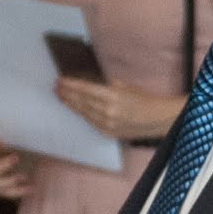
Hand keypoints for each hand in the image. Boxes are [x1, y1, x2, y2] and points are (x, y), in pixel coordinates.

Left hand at [54, 78, 182, 145]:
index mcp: (112, 96)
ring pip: (83, 112)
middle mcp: (107, 111)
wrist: (156, 119)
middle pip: (81, 101)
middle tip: (56, 88)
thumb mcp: (124, 86)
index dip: (71, 85)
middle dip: (67, 94)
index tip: (60, 80)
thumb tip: (88, 84)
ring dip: (71, 104)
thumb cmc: (142, 99)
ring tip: (61, 97)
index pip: (85, 90)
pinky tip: (75, 108)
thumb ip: (105, 85)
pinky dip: (82, 113)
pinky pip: (90, 121)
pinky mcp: (108, 132)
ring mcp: (107, 124)